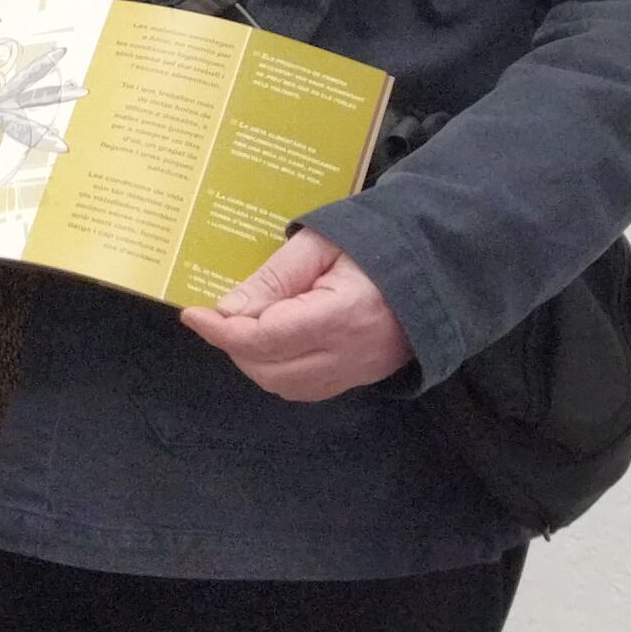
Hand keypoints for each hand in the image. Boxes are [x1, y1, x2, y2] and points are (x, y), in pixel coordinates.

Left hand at [180, 227, 409, 400]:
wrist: (437, 263)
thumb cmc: (378, 242)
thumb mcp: (321, 244)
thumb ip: (274, 278)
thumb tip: (229, 309)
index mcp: (343, 315)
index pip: (266, 339)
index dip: (222, 331)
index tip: (193, 314)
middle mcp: (351, 353)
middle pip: (270, 370)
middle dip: (234, 346)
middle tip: (219, 316)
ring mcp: (360, 371)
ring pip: (286, 386)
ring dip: (255, 361)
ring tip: (244, 327)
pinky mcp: (363, 377)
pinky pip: (308, 388)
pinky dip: (279, 371)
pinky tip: (272, 344)